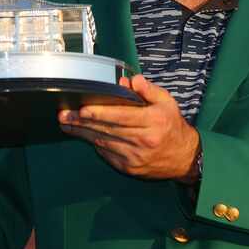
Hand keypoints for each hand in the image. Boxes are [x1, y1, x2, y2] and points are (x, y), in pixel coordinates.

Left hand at [58, 75, 199, 181]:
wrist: (183, 157)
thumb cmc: (172, 125)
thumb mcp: (167, 102)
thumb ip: (148, 90)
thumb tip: (131, 81)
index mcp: (153, 121)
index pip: (122, 115)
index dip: (101, 113)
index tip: (83, 108)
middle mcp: (143, 139)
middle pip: (108, 129)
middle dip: (83, 122)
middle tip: (65, 114)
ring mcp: (135, 156)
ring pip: (103, 142)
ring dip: (83, 133)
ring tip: (67, 123)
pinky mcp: (129, 167)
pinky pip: (107, 153)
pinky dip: (94, 143)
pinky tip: (82, 135)